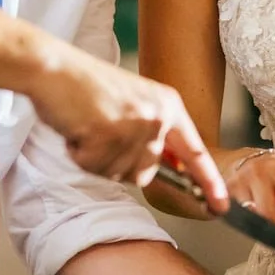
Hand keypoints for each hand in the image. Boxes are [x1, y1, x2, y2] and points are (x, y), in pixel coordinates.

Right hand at [29, 44, 226, 208]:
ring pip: (119, 173)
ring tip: (88, 127)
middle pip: (146, 173)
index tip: (221, 205)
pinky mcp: (107, 135)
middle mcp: (157, 116)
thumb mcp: (134, 103)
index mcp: (168, 105)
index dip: (208, 181)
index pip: (194, 151)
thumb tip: (166, 168)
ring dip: (98, 159)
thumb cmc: (87, 87)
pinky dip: (80, 155)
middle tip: (101, 132)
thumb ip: (153, 133)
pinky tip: (78, 130)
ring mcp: (133, 126)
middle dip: (120, 162)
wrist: (54, 69)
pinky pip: (94, 167)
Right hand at [227, 149, 274, 239]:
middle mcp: (260, 172)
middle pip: (269, 212)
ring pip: (252, 215)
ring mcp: (242, 180)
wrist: (253, 160)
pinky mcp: (229, 189)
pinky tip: (256, 217)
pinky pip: (239, 214)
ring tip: (272, 225)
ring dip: (263, 226)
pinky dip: (249, 221)